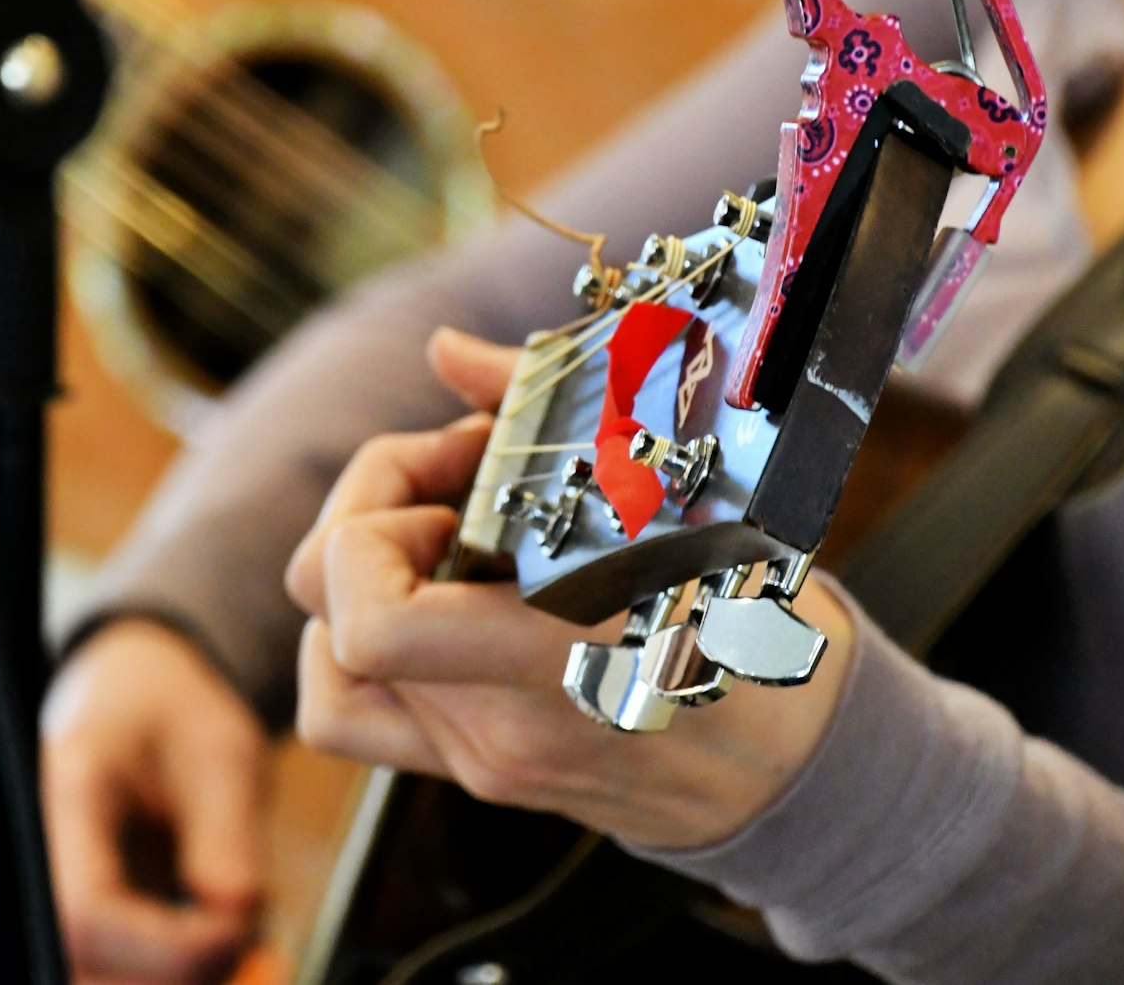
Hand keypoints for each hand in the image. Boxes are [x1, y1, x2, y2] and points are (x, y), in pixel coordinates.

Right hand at [43, 619, 268, 983]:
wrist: (134, 694)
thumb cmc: (175, 710)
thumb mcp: (222, 750)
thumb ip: (229, 836)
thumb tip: (238, 924)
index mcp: (70, 793)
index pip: (87, 910)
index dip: (165, 946)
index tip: (239, 929)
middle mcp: (45, 854)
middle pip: (85, 963)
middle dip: (178, 973)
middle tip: (258, 948)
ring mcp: (56, 892)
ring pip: (100, 979)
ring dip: (182, 976)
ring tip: (248, 941)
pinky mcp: (85, 922)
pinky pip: (119, 973)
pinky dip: (176, 973)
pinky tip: (224, 945)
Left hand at [285, 327, 854, 850]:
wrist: (795, 766)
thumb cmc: (750, 611)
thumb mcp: (680, 493)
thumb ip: (541, 408)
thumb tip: (444, 349)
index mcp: (563, 657)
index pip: (371, 622)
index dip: (367, 524)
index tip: (452, 465)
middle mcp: (502, 726)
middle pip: (328, 624)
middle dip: (364, 524)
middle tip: (451, 483)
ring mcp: (481, 763)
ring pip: (328, 673)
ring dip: (361, 588)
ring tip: (446, 541)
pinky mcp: (476, 774)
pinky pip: (364, 711)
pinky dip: (366, 644)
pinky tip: (440, 594)